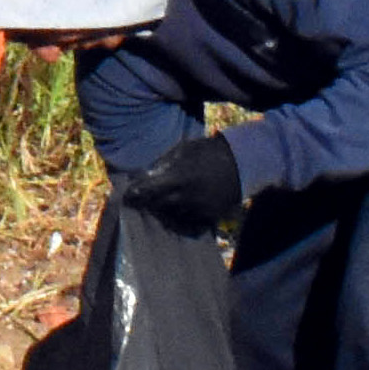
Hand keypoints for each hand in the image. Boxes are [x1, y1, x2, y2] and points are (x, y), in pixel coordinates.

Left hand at [124, 129, 246, 234]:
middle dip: (150, 201)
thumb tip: (145, 175)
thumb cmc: (208, 152)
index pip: (148, 191)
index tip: (127, 196)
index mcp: (179, 177)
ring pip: (173, 214)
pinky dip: (184, 213)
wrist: (241, 163)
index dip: (135, 195)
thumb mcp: (183, 150)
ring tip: (169, 198)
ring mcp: (198, 209)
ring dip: (167, 208)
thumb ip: (163, 164)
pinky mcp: (209, 217)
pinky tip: (185, 203)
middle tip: (144, 197)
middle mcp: (187, 197)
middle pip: (157, 206)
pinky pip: (189, 219)